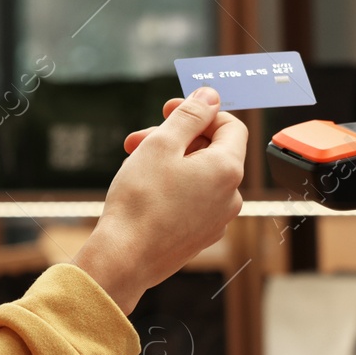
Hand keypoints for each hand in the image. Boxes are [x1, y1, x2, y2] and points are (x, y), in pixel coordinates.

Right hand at [73, 88, 245, 314]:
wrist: (124, 258)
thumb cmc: (140, 201)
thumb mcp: (162, 144)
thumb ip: (190, 115)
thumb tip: (211, 96)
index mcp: (227, 170)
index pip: (231, 126)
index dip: (200, 112)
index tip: (169, 110)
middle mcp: (230, 196)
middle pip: (211, 151)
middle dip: (176, 138)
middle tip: (138, 138)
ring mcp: (217, 220)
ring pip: (199, 176)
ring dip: (169, 162)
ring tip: (134, 163)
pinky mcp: (199, 237)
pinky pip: (192, 201)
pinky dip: (172, 187)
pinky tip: (143, 189)